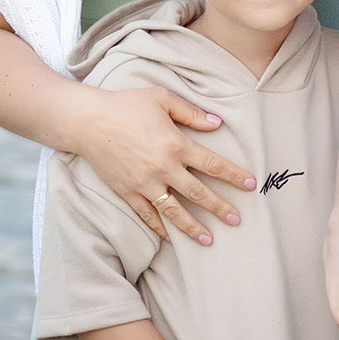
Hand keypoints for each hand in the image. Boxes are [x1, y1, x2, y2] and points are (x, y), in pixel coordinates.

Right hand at [75, 86, 256, 243]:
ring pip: (174, 212)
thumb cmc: (125, 104)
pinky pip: (147, 215)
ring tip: (209, 240)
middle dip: (220, 208)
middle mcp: (163, 168)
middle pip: (198, 193)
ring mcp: (144, 184)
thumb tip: (217, 124)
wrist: (88, 121)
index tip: (250, 185)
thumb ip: (191, 112)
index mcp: (175, 144)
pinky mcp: (127, 192)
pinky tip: (171, 238)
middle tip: (237, 220)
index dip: (233, 175)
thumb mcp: (161, 99)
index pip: (212, 164)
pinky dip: (160, 228)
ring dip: (193, 228)